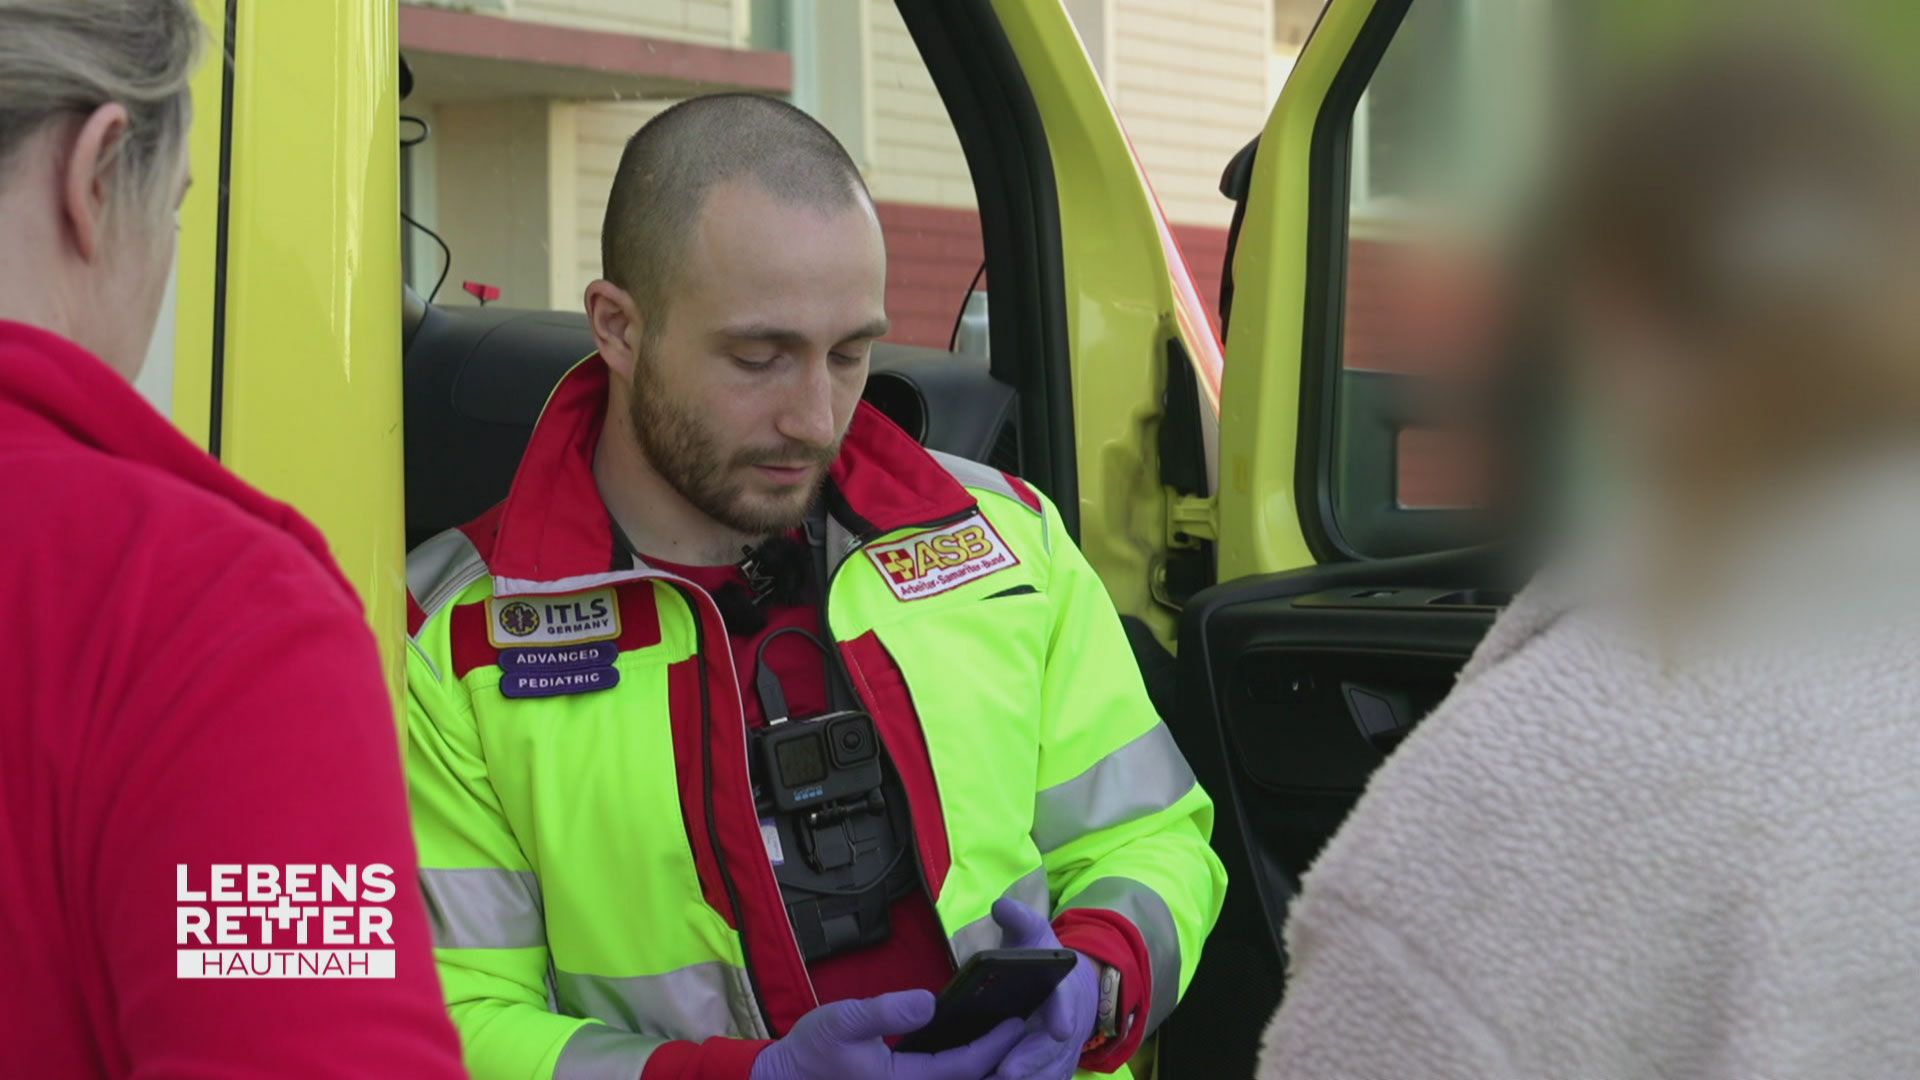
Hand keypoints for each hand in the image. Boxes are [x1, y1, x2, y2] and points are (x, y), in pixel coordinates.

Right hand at [750, 989, 1025, 1079]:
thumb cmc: (812, 1051)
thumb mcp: (844, 1021)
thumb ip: (886, 1012)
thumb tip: (930, 1001)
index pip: (964, 1065)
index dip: (994, 1043)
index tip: (1018, 1019)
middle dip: (1002, 1058)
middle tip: (1030, 1025)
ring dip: (986, 1064)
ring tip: (1012, 1034)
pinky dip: (966, 1067)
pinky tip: (976, 1047)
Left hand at [985, 899, 1099, 1079]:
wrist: (1075, 988)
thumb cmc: (1047, 962)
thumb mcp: (1035, 935)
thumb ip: (1019, 919)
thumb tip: (1001, 906)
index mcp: (1066, 994)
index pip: (1068, 1006)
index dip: (1062, 1017)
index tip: (1059, 1029)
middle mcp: (1068, 1031)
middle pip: (1052, 1052)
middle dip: (1030, 1062)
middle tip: (1005, 1071)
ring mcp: (1062, 1057)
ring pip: (1046, 1075)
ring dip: (1024, 1077)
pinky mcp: (1051, 1073)